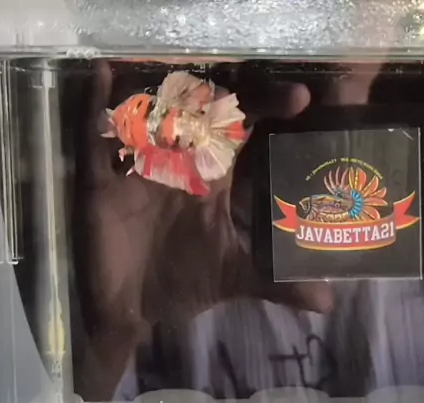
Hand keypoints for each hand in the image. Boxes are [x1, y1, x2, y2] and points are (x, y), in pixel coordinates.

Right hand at [74, 61, 322, 399]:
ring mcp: (139, 167)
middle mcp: (179, 162)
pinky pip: (95, 138)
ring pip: (151, 116)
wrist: (127, 311)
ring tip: (174, 70)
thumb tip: (329, 303)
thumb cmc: (181, 284)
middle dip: (217, 94)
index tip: (303, 98)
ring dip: (160, 93)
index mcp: (213, 178)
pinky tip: (101, 74)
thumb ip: (277, 284)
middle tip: (236, 77)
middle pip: (199, 113)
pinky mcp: (102, 181)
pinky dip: (94, 106)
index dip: (271, 109)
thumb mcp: (232, 279)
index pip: (245, 132)